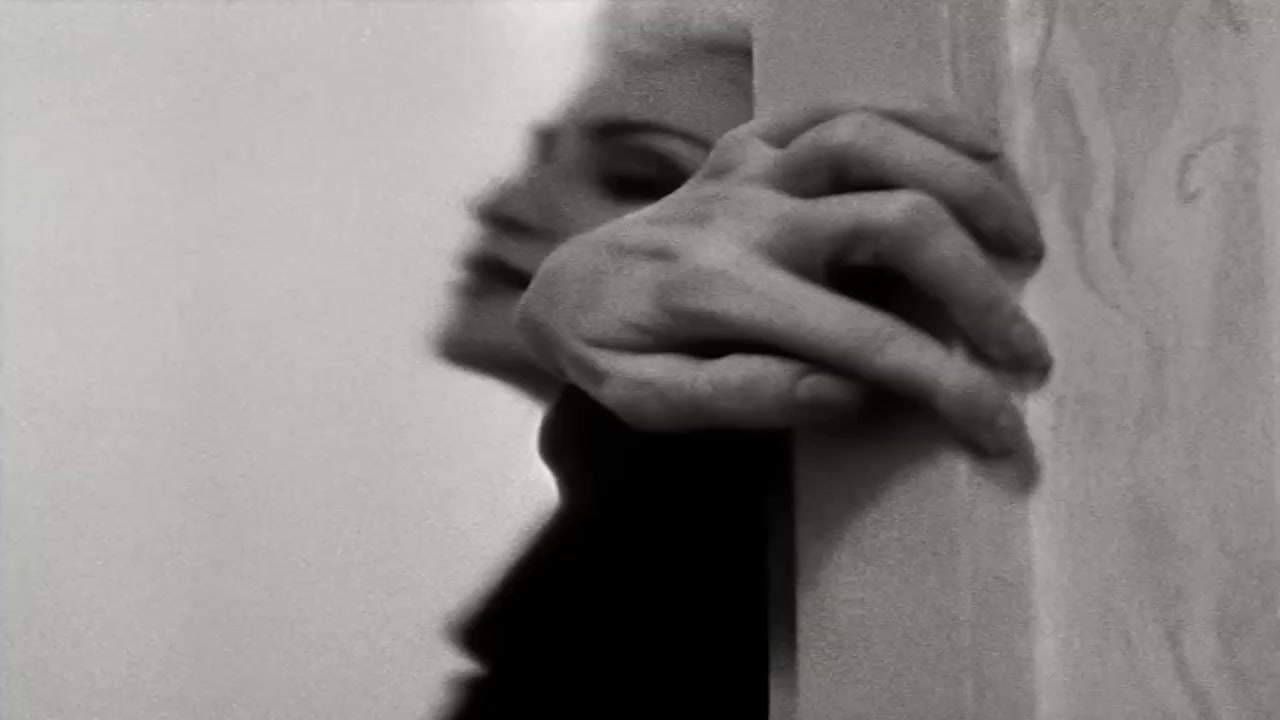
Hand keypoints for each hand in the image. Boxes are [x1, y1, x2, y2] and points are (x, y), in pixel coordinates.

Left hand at [516, 102, 1051, 455]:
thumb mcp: (652, 404)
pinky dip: (917, 115)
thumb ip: (743, 397)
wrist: (561, 284)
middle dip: (977, 287)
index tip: (1004, 430)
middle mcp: (745, 217)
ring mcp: (749, 167)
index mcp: (721, 293)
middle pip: (890, 221)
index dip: (944, 386)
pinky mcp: (750, 141)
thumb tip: (852, 394)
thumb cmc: (612, 352)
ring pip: (873, 140)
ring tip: (1023, 239)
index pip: (860, 340)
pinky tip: (974, 146)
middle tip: (1027, 350)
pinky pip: (838, 105)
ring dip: (963, 181)